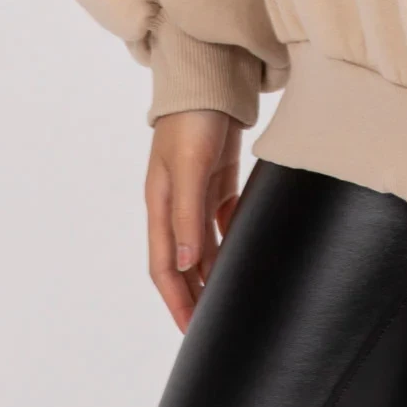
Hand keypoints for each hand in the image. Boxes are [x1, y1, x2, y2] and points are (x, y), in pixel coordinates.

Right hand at [145, 109, 242, 330]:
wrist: (210, 74)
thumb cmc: (192, 118)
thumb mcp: (189, 166)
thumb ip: (187, 213)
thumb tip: (188, 263)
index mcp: (160, 204)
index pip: (165, 266)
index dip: (177, 300)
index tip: (191, 331)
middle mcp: (176, 202)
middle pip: (184, 261)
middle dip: (195, 294)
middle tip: (215, 325)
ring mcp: (197, 189)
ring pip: (205, 242)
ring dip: (215, 268)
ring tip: (233, 294)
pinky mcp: (218, 176)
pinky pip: (223, 217)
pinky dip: (231, 235)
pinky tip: (246, 247)